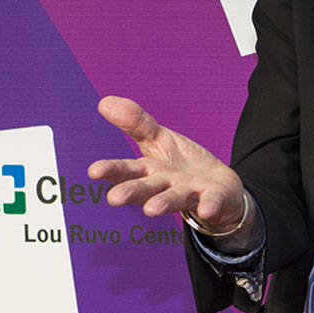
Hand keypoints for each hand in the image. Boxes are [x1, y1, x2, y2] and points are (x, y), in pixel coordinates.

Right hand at [88, 96, 246, 230]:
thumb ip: (135, 123)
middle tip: (114, 198)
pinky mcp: (213, 200)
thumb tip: (104, 102)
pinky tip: (207, 209)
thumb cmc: (181, 165)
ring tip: (151, 209)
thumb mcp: (159, 139)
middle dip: (131, 191)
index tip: (93, 171)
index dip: (110, 170)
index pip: (126, 170)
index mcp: (149, 170)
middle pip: (146, 188)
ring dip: (163, 202)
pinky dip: (209, 206)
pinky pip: (212, 202)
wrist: (220, 189)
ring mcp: (189, 194)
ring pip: (175, 198)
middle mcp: (165, 186)